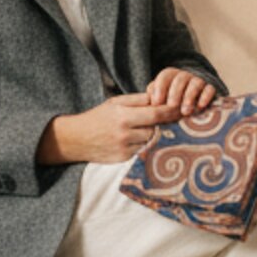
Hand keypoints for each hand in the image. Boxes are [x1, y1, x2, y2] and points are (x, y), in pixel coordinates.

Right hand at [39, 98, 166, 165]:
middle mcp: (125, 133)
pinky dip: (144, 145)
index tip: (182, 109)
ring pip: (150, 141)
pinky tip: (142, 140)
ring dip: (155, 135)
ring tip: (155, 129)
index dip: (171, 111)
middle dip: (165, 124)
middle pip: (156, 128)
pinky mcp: (123, 159)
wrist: (75, 139)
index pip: (156, 113)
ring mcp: (124, 148)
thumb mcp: (115, 102)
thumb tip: (159, 97)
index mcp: (124, 115)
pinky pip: (142, 151)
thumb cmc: (98, 117)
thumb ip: (138, 100)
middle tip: (176, 119)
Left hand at [147, 67, 221, 122]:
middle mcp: (185, 76)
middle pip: (180, 78)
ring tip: (185, 111)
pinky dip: (206, 96)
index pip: (165, 75)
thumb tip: (150, 102)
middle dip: (175, 93)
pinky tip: (201, 106)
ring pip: (195, 83)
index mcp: (171, 76)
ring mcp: (198, 81)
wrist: (193, 100)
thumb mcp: (161, 98)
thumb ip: (154, 97)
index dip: (160, 88)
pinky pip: (210, 89)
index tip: (156, 102)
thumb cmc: (171, 102)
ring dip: (190, 96)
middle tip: (171, 106)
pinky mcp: (210, 89)